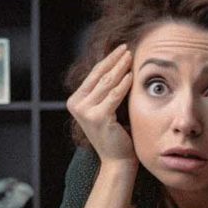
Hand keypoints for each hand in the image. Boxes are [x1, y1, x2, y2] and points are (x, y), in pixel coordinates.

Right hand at [66, 44, 135, 165]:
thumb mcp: (107, 108)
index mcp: (75, 101)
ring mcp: (85, 112)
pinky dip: (123, 84)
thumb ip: (106, 90)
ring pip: (106, 83)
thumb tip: (118, 65)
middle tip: (127, 48)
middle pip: (99, 76)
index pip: (93, 75)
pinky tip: (131, 75)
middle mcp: (76, 105)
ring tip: (131, 57)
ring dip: (120, 68)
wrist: (117, 160)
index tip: (121, 49)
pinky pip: (113, 96)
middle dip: (114, 60)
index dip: (108, 60)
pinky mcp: (97, 117)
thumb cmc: (116, 134)